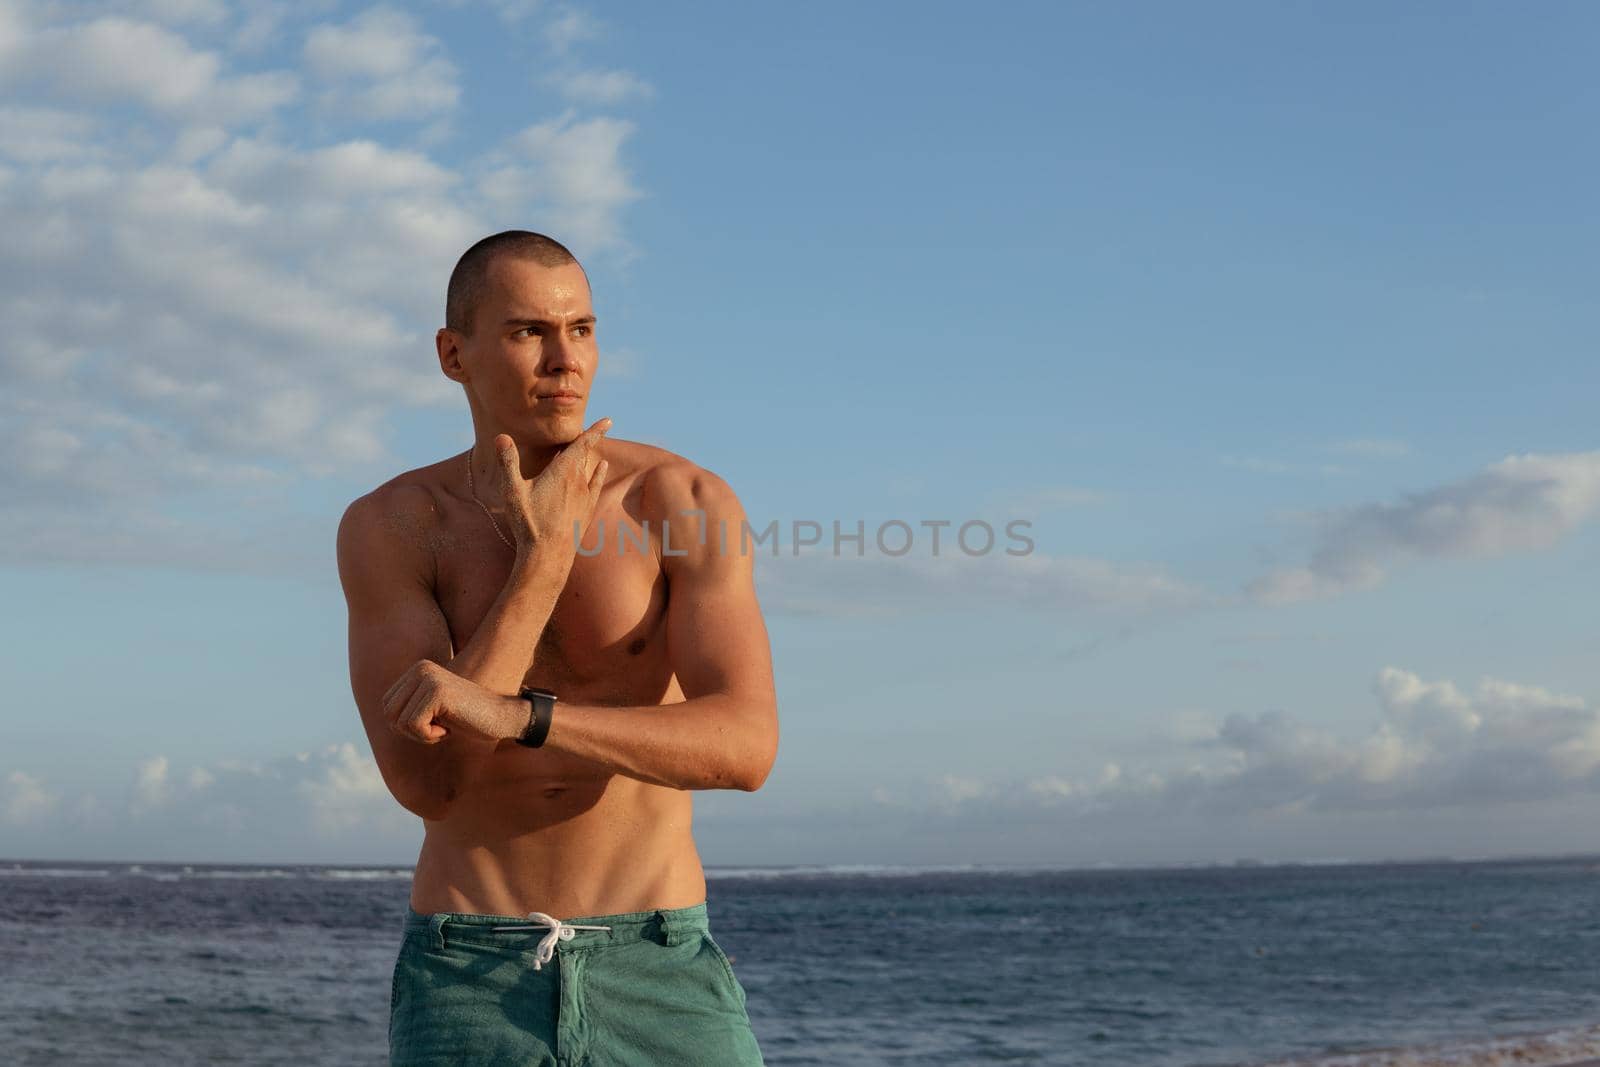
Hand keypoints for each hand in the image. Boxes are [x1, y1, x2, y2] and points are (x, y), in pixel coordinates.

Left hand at [382, 659, 522, 744]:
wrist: (503, 716)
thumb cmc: (469, 717)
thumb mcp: (433, 709)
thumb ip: (410, 706)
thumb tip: (385, 717)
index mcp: (418, 669)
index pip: (387, 706)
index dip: (406, 725)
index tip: (434, 722)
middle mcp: (420, 668)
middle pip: (388, 713)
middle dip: (410, 731)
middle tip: (438, 728)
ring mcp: (428, 678)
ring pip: (400, 721)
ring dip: (422, 734)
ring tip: (445, 726)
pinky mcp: (437, 692)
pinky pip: (414, 725)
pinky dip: (429, 736)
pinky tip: (449, 729)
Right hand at [493, 417, 610, 550]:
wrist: (548, 555)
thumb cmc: (529, 523)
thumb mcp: (513, 491)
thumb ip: (508, 462)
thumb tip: (501, 436)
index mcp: (563, 471)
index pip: (583, 444)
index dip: (595, 430)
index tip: (608, 420)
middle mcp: (579, 481)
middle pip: (585, 455)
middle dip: (587, 440)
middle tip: (592, 427)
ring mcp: (585, 497)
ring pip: (590, 469)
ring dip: (589, 456)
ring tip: (591, 445)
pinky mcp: (587, 511)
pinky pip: (596, 486)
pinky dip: (599, 474)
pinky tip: (602, 469)